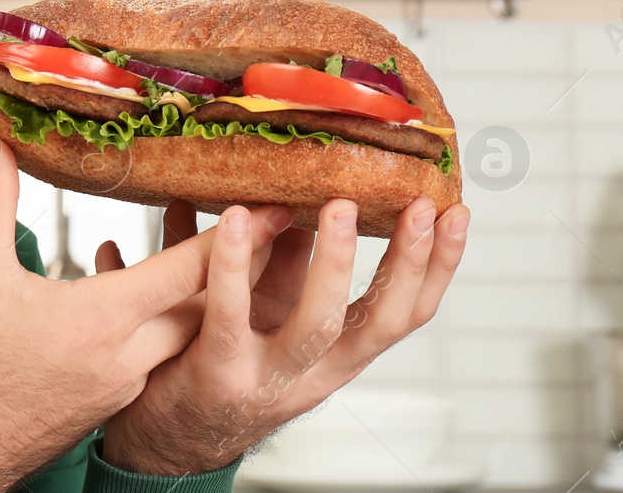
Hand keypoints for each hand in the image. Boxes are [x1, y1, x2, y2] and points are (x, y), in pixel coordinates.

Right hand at [0, 135, 288, 492]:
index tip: (276, 208)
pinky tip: (157, 297)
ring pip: (184, 332)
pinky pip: (160, 353)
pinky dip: (171, 321)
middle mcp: (127, 355)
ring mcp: (124, 383)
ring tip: (224, 255)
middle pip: (204, 304)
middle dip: (238, 264)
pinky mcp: (113, 400)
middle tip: (268, 225)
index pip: (188, 271)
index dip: (238, 237)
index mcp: (102, 320)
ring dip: (206, 294)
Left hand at [93, 195, 468, 475]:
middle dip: (408, 263)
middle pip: (381, 322)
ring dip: (333, 263)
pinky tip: (234, 219)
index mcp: (335, 353)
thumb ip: (281, 255)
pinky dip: (232, 266)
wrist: (166, 434)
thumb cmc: (216, 356)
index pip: (404, 312)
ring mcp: (269, 376)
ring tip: (339, 207)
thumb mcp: (263, 307)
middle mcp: (314, 371)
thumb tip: (299, 187)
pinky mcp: (217, 375)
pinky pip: (229, 316)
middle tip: (420, 207)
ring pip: (318, 324)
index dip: (437, 266)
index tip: (455, 212)